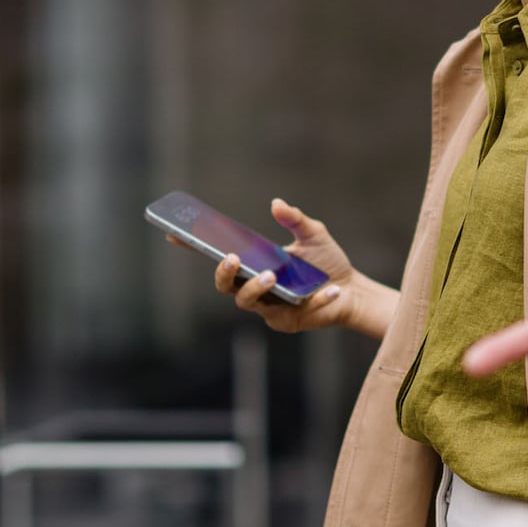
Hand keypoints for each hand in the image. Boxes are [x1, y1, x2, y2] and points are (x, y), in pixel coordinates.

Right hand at [189, 199, 394, 338]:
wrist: (352, 291)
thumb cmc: (327, 263)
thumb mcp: (314, 234)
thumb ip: (295, 219)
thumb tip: (276, 204)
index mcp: (255, 264)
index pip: (220, 257)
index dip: (195, 248)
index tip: (174, 235)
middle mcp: (255, 287)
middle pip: (225, 285)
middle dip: (223, 273)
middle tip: (232, 258)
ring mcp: (268, 307)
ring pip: (247, 302)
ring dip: (256, 288)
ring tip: (272, 275)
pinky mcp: (287, 322)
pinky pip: (291, 312)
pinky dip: (314, 299)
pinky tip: (330, 289)